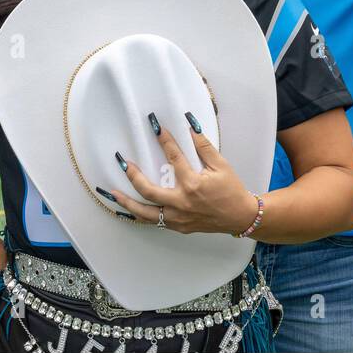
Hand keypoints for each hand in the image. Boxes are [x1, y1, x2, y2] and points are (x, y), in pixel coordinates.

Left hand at [109, 113, 258, 235]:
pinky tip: (129, 210)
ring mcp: (178, 218)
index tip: (155, 127)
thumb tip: (191, 126)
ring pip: (145, 213)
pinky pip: (153, 223)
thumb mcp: (221, 165)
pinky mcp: (178, 226)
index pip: (173, 157)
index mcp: (192, 185)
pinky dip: (139, 216)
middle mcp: (181, 203)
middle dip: (132, 176)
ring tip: (113, 193)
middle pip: (148, 191)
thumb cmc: (231, 190)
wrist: (239, 216)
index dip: (164, 140)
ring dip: (127, 203)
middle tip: (123, 163)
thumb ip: (204, 146)